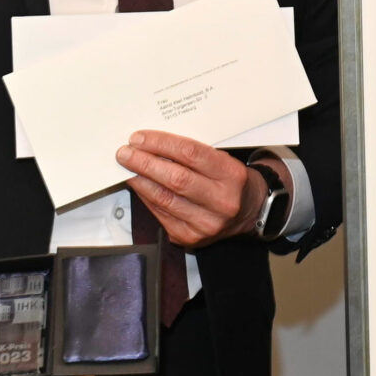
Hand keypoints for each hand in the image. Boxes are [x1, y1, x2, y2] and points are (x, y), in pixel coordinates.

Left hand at [115, 131, 265, 248]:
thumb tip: (152, 146)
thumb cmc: (231, 182)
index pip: (191, 154)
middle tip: (126, 153)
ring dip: (140, 180)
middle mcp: (221, 202)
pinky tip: (139, 185)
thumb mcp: (222, 161)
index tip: (140, 138)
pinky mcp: (189, 237)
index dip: (161, 144)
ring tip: (127, 167)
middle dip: (144, 163)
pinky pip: (159, 214)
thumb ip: (191, 155)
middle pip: (175, 178)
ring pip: (163, 198)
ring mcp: (205, 223)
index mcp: (232, 176)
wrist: (249, 212)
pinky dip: (146, 197)